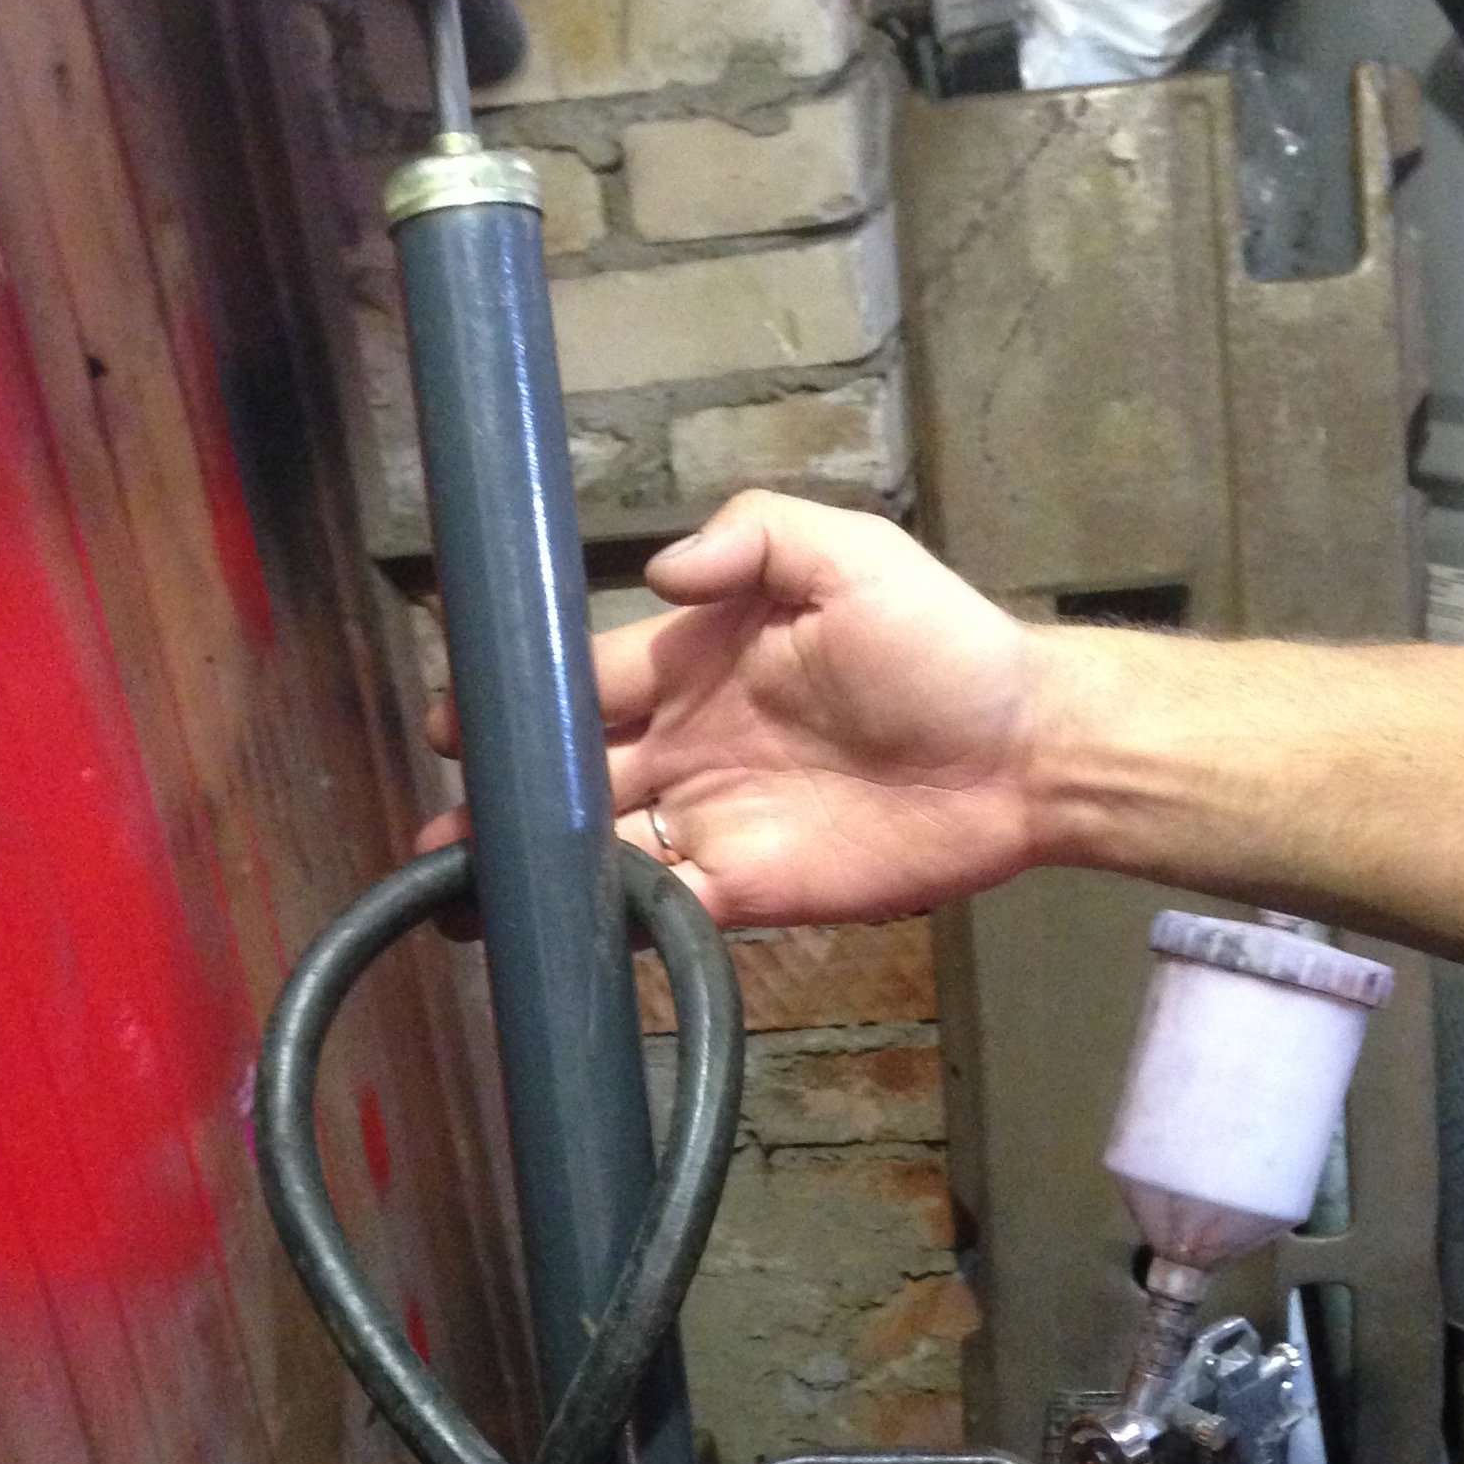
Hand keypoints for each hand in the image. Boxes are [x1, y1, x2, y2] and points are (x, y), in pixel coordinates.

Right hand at [423, 492, 1055, 927]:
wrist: (1024, 751)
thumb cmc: (941, 644)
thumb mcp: (852, 554)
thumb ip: (755, 535)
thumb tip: (660, 569)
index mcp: (695, 662)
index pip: (584, 678)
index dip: (518, 697)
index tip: (454, 721)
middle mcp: (688, 742)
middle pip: (570, 774)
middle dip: (501, 798)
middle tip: (439, 828)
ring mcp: (713, 819)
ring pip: (598, 848)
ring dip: (535, 870)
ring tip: (461, 891)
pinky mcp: (748, 888)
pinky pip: (663, 908)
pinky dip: (612, 919)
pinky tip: (560, 928)